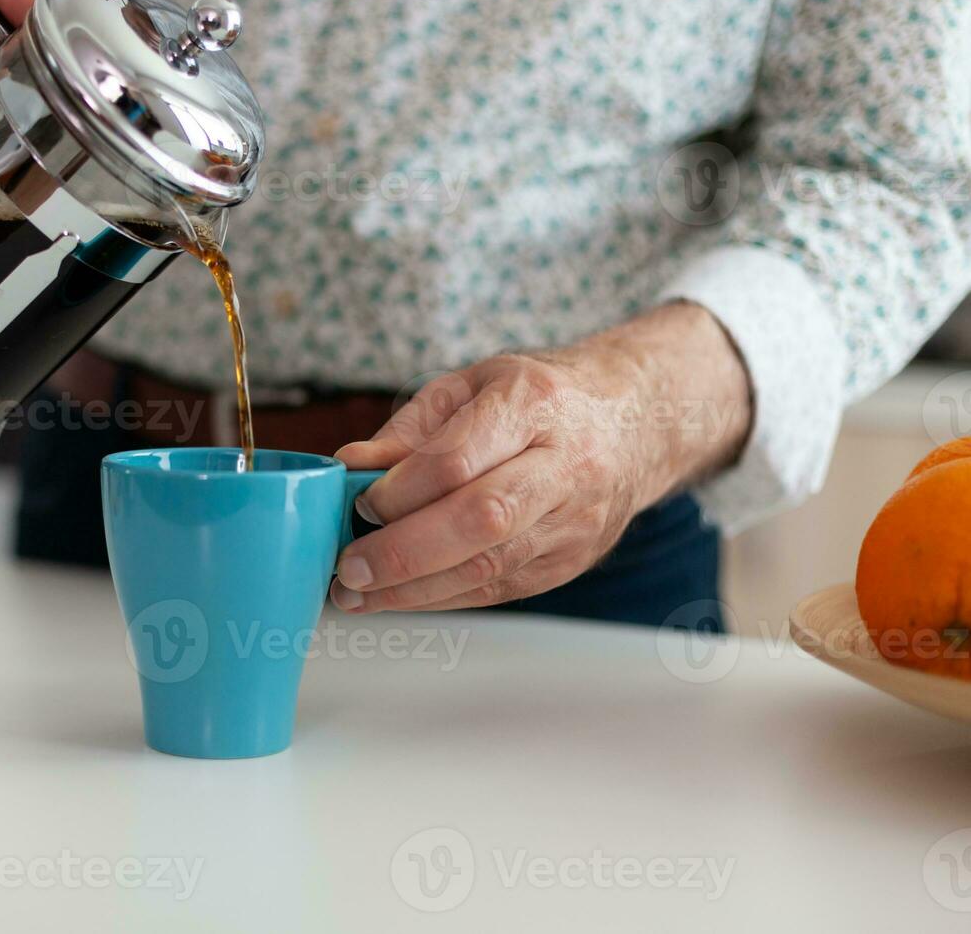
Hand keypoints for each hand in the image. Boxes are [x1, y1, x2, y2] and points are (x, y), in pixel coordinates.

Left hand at [328, 303, 751, 612]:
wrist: (634, 423)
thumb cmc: (539, 400)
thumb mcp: (472, 386)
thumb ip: (409, 430)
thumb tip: (350, 466)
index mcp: (532, 405)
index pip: (460, 459)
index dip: (402, 490)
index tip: (360, 502)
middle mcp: (562, 466)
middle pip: (481, 520)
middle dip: (404, 552)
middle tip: (348, 568)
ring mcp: (573, 521)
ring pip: (489, 567)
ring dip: (412, 589)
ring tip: (353, 594)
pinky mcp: (569, 561)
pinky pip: (497, 589)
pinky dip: (440, 597)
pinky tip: (396, 596)